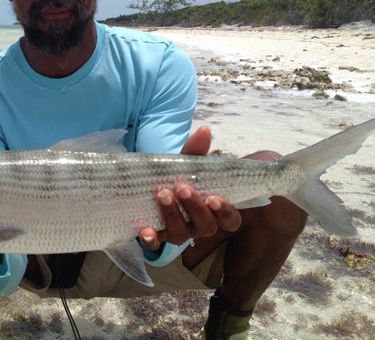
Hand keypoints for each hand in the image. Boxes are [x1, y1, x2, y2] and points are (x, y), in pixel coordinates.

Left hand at [138, 126, 241, 250]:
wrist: (155, 184)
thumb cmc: (182, 175)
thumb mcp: (189, 163)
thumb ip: (197, 150)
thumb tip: (204, 130)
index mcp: (215, 210)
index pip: (230, 220)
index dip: (224, 212)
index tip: (213, 197)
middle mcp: (200, 225)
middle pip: (205, 227)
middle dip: (193, 208)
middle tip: (181, 188)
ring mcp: (179, 232)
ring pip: (181, 234)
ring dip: (172, 216)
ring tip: (162, 194)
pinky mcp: (158, 234)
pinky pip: (156, 243)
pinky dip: (151, 239)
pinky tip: (145, 230)